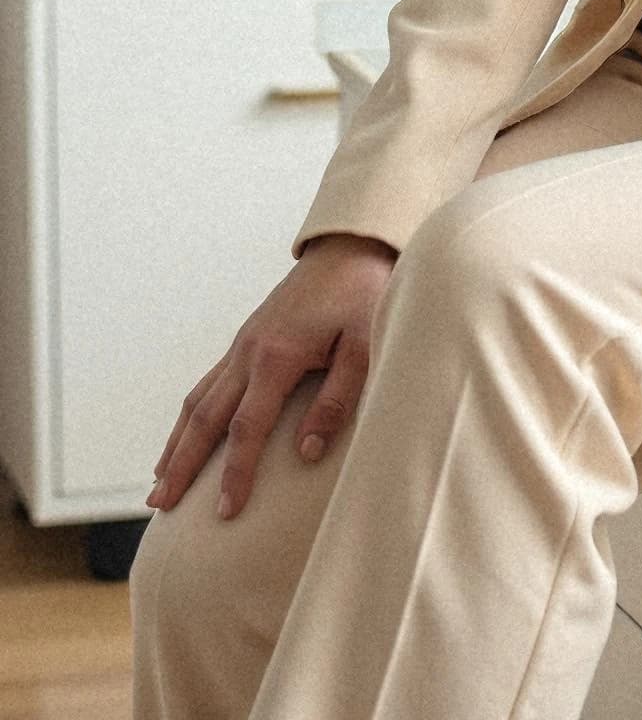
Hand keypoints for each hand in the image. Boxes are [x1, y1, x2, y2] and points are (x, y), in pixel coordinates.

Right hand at [145, 232, 396, 521]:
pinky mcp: (247, 339)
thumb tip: (306, 452)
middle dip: (182, 466)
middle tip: (160, 508)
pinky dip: (190, 415)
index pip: (247, 429)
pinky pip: (208, 383)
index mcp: (277, 356)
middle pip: (204, 418)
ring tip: (159, 484)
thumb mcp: (365, 346)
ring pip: (198, 400)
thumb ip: (338, 399)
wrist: (351, 246)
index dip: (235, 473)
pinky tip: (185, 435)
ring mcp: (243, 344)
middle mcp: (249, 352)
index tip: (225, 513)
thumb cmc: (364, 296)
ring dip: (176, 443)